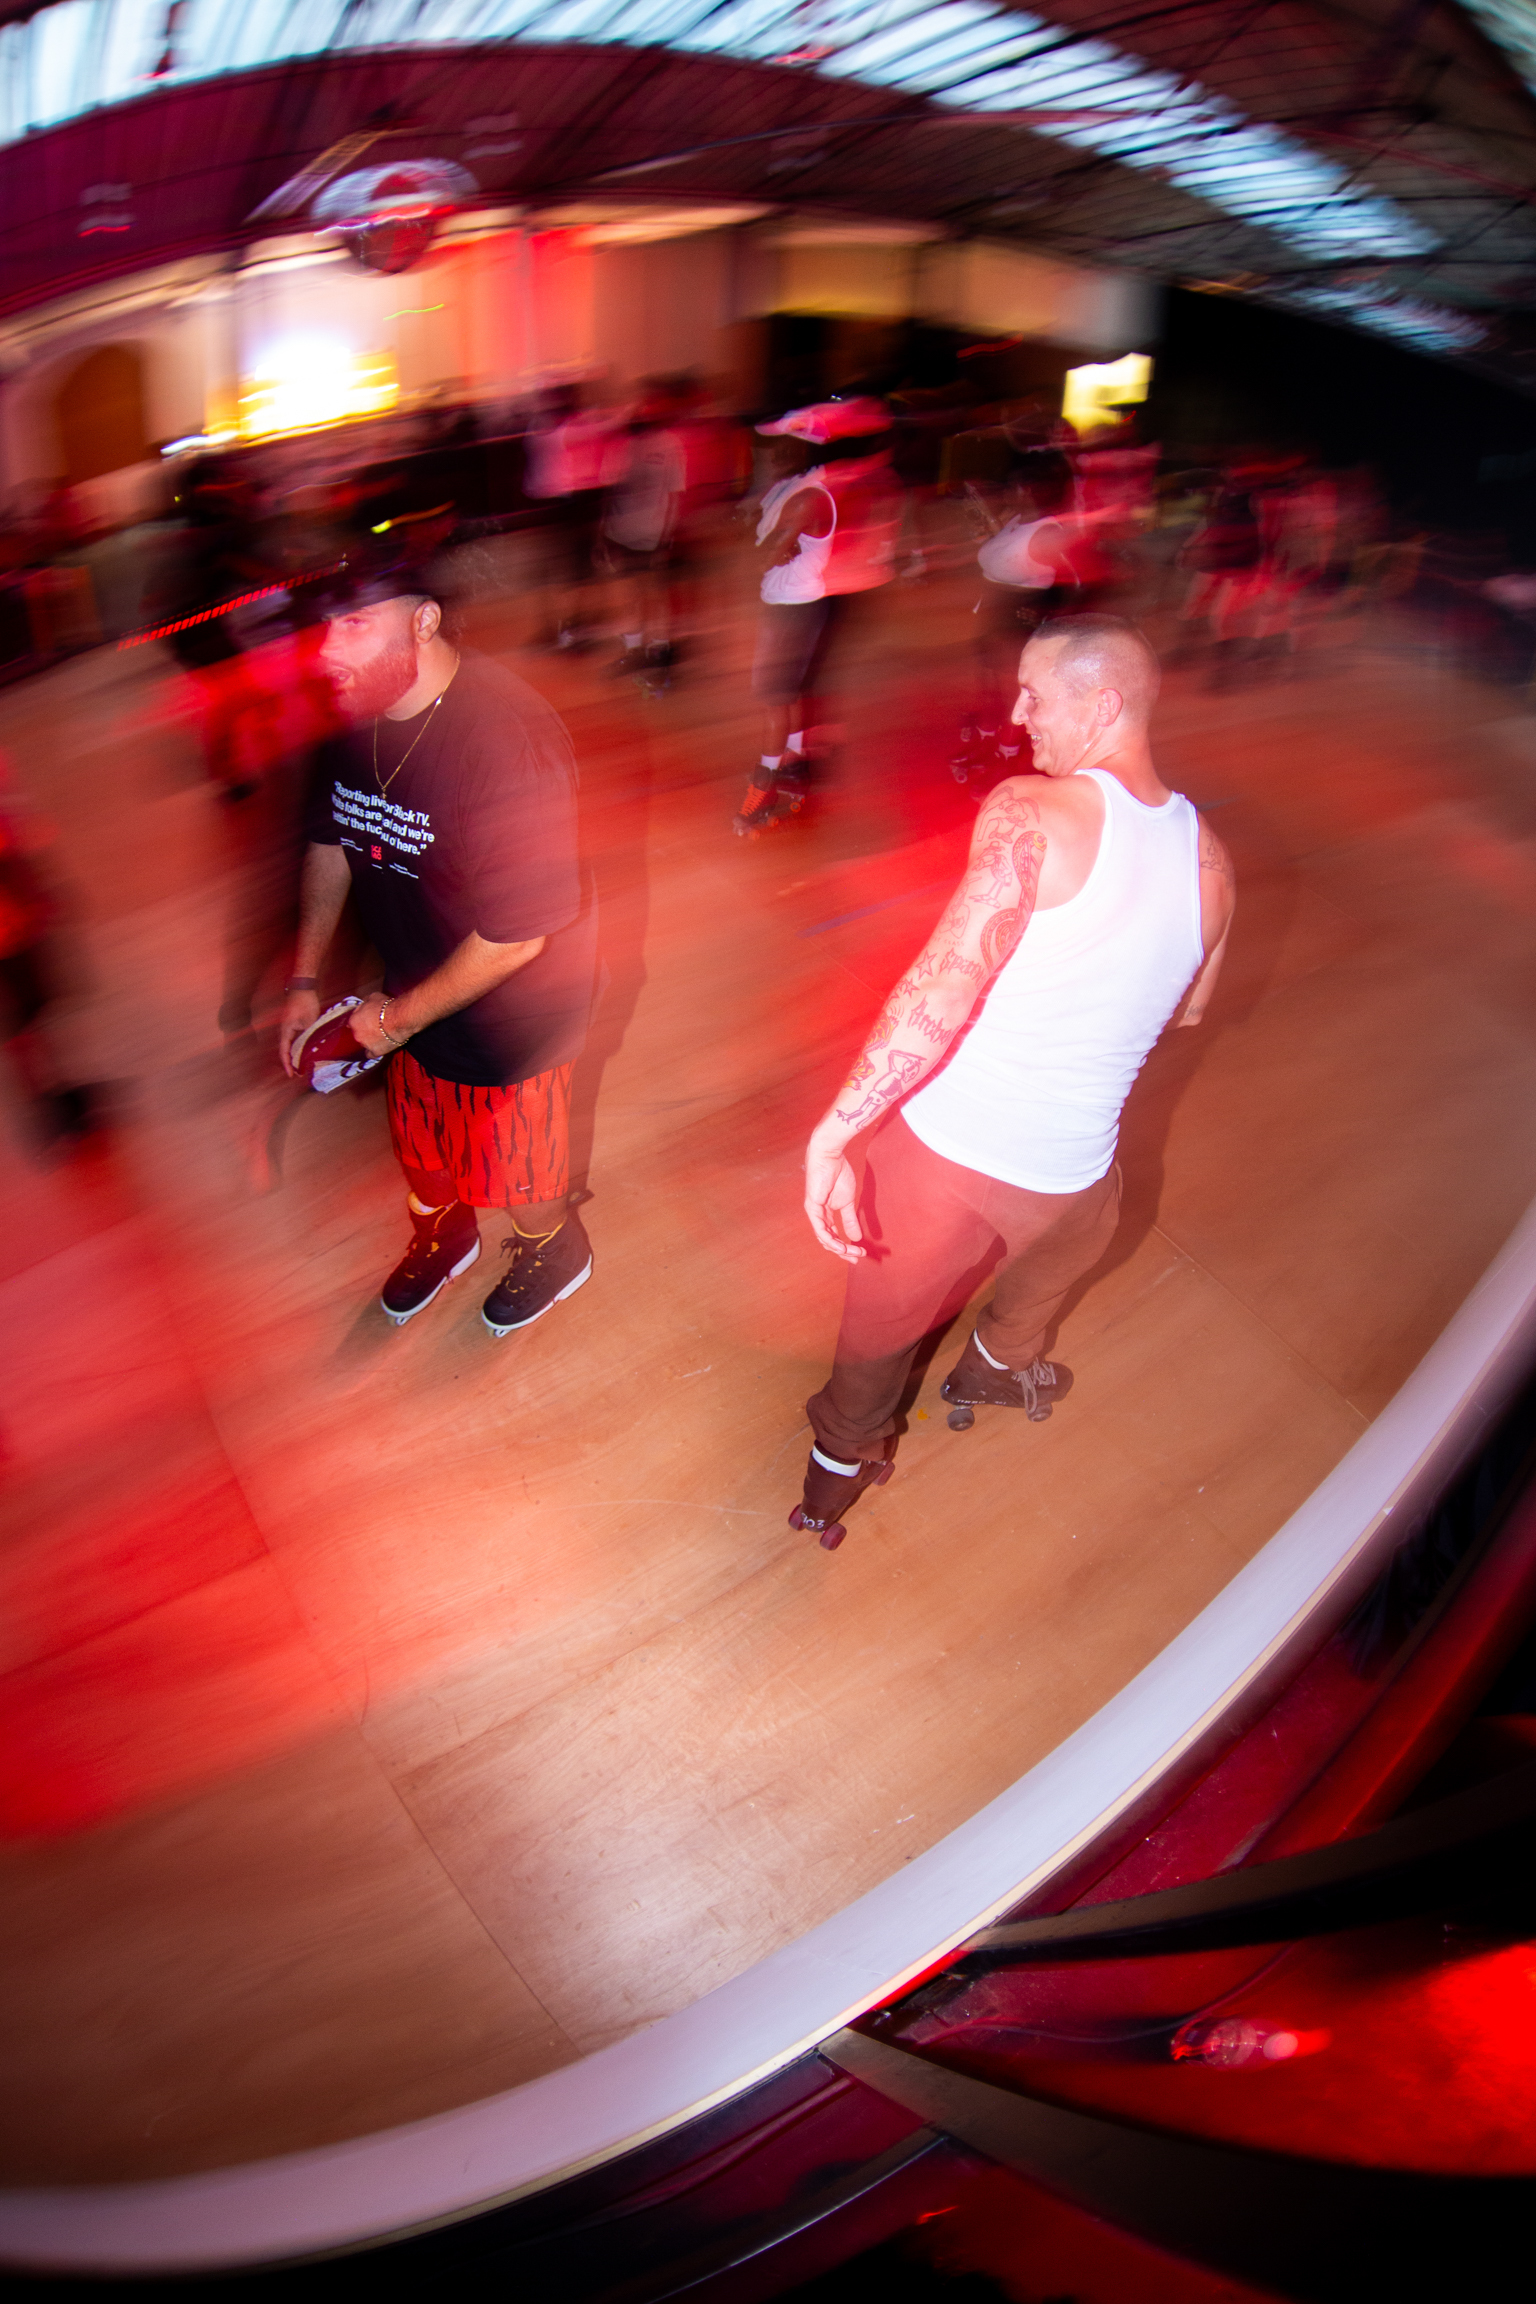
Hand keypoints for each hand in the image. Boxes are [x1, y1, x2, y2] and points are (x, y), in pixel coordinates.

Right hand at [277, 989, 318, 1077]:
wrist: (303, 987)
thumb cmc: (305, 1002)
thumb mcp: (310, 1021)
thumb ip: (310, 1036)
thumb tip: (312, 1049)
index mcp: (285, 1030)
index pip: (284, 1051)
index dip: (287, 1064)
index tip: (291, 1075)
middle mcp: (284, 1030)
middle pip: (286, 1050)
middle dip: (291, 1062)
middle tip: (299, 1073)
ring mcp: (288, 1027)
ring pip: (290, 1045)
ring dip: (295, 1055)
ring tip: (302, 1065)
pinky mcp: (292, 1024)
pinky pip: (294, 1039)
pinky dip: (298, 1047)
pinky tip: (305, 1051)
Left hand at [346, 995, 398, 1057]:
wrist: (400, 1019)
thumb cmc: (386, 1007)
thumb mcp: (372, 997)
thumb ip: (364, 1003)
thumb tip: (363, 1005)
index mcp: (353, 1021)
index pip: (353, 1022)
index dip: (361, 1019)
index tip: (368, 1018)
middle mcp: (356, 1034)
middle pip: (358, 1033)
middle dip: (364, 1030)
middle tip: (375, 1026)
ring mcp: (365, 1044)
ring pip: (363, 1043)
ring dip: (369, 1040)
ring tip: (379, 1036)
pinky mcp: (375, 1052)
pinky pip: (370, 1054)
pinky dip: (373, 1051)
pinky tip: (377, 1048)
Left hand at [804, 1133, 864, 1261]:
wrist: (831, 1157)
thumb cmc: (838, 1174)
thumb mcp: (848, 1202)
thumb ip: (850, 1220)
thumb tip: (856, 1237)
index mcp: (826, 1214)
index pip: (834, 1236)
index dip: (845, 1247)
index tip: (860, 1253)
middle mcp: (818, 1216)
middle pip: (829, 1241)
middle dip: (843, 1252)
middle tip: (857, 1258)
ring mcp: (814, 1213)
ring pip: (824, 1238)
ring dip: (839, 1248)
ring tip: (853, 1253)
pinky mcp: (812, 1208)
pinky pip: (820, 1229)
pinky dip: (831, 1239)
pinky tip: (841, 1246)